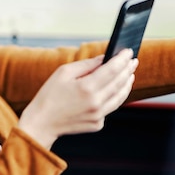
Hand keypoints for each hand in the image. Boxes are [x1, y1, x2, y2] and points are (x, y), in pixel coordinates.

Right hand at [18, 49, 137, 149]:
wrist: (41, 123)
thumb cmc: (49, 95)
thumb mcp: (63, 73)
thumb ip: (86, 65)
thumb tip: (104, 59)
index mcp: (87, 87)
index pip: (112, 69)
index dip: (122, 59)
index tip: (128, 51)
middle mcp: (96, 102)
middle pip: (119, 82)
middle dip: (128, 69)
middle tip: (133, 60)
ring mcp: (98, 115)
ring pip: (120, 97)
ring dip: (127, 84)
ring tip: (130, 74)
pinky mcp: (97, 124)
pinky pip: (110, 108)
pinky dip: (114, 97)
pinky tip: (115, 89)